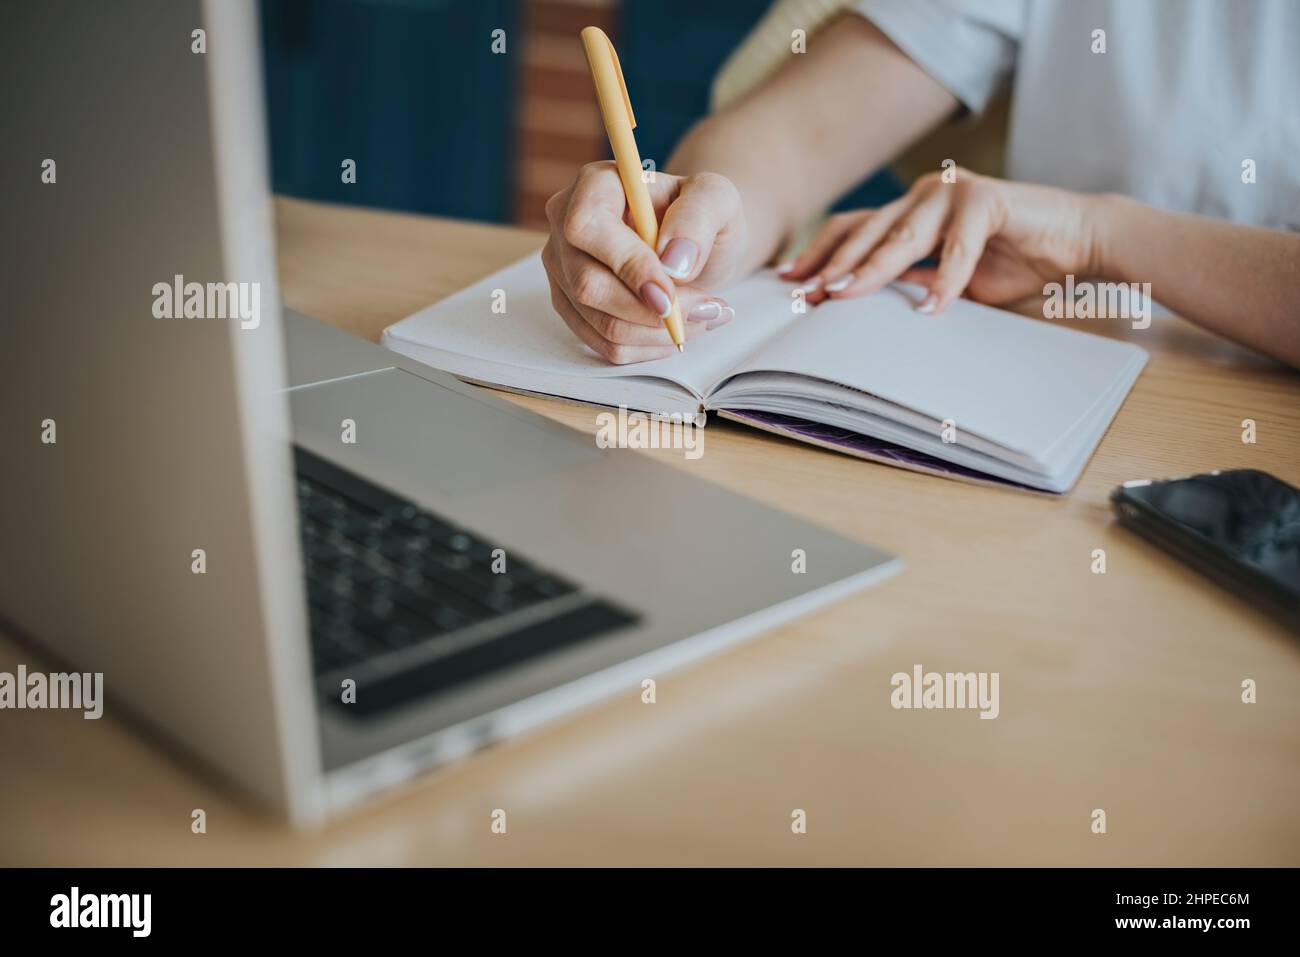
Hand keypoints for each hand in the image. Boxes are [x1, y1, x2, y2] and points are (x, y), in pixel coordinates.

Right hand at [542, 161, 747, 363]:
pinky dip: (650, 346)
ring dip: (659, 332)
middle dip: (651, 310)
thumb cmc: (701, 217)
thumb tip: (672, 262)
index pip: (587, 227)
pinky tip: (680, 327)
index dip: (626, 266)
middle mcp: (567, 226)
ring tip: (704, 315)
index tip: (669, 293)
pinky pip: (606, 345)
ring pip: (600, 323)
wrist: (696, 245)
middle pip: (588, 285)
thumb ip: (698, 218)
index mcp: (595, 185)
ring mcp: (565, 270)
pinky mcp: (574, 308)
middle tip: (707, 308)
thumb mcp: (717, 198)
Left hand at [778, 169, 1099, 312]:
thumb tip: (856, 303)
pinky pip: (957, 245)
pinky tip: (930, 309)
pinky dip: (945, 279)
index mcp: (909, 213)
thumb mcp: (945, 282)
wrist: (1072, 242)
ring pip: (901, 236)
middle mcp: (922, 195)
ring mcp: (951, 191)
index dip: (819, 255)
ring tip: (843, 295)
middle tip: (805, 294)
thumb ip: (908, 283)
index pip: (852, 231)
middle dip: (832, 266)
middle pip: (865, 232)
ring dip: (871, 269)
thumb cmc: (1010, 262)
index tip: (788, 283)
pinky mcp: (986, 197)